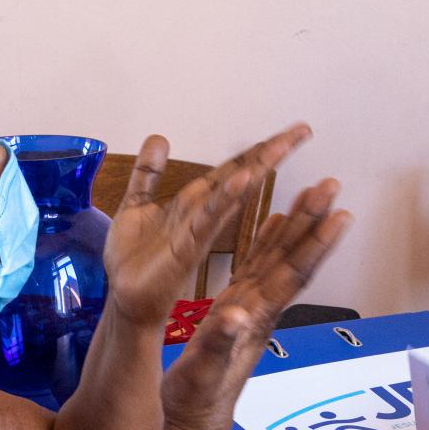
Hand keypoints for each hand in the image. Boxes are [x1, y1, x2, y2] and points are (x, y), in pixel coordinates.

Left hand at [103, 125, 311, 327]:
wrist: (125, 298)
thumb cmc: (134, 260)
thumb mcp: (137, 203)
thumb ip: (148, 172)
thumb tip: (159, 138)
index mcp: (197, 202)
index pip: (234, 168)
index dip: (261, 149)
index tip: (293, 131)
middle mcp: (204, 213)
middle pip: (242, 175)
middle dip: (271, 152)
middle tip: (302, 131)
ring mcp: (199, 229)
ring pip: (232, 194)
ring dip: (256, 169)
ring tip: (280, 147)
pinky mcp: (187, 247)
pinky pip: (208, 219)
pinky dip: (225, 200)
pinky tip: (241, 181)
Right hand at [161, 179, 351, 429]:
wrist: (196, 421)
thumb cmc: (198, 400)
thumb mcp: (203, 373)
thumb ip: (219, 343)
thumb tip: (235, 317)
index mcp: (257, 319)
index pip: (293, 275)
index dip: (315, 244)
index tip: (338, 214)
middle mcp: (261, 309)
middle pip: (293, 258)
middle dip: (313, 221)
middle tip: (332, 185)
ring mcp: (252, 308)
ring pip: (279, 258)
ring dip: (298, 225)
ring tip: (314, 191)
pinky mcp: (238, 309)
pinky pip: (257, 266)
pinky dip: (268, 241)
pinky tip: (275, 221)